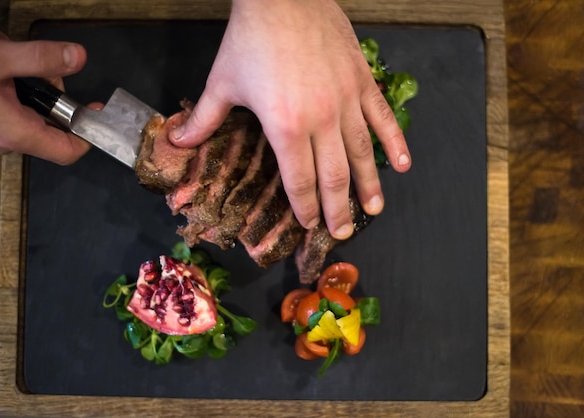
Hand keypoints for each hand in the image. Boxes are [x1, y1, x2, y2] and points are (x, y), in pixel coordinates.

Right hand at [0, 23, 90, 163]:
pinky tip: (1, 71)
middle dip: (55, 99)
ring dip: (33, 90)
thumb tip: (77, 57)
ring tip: (12, 62)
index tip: (96, 113)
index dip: (87, 136)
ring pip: (30, 118)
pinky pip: (11, 113)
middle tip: (42, 68)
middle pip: (50, 129)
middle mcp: (3, 140)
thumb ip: (39, 58)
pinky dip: (15, 91)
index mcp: (13, 132)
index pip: (66, 152)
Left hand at [169, 0, 410, 239]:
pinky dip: (395, 141)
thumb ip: (205, 119)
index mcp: (285, 126)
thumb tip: (178, 142)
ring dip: (369, 186)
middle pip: (334, 177)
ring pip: (362, 153)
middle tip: (343, 232)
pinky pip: (382, 118)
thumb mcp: (221, 81)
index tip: (309, 225)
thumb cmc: (251, 38)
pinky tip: (404, 164)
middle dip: (337, 209)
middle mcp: (321, 120)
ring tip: (374, 210)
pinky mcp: (362, 81)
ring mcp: (347, 100)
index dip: (305, 207)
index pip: (300, 181)